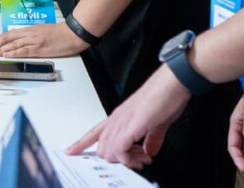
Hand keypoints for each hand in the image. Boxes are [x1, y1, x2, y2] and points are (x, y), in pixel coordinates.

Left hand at [0, 22, 84, 57]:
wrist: (72, 33)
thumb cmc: (59, 33)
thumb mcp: (41, 32)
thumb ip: (29, 36)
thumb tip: (19, 42)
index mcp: (28, 30)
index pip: (8, 35)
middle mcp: (28, 34)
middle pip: (7, 38)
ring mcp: (33, 41)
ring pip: (13, 45)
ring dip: (0, 50)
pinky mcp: (40, 48)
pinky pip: (24, 51)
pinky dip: (14, 53)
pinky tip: (6, 55)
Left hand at [66, 65, 190, 169]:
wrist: (172, 82)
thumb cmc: (165, 95)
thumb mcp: (156, 122)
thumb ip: (152, 138)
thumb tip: (149, 150)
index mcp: (120, 116)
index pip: (94, 132)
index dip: (81, 143)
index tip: (72, 151)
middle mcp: (118, 118)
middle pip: (101, 147)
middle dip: (118, 160)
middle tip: (137, 161)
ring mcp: (123, 121)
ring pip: (109, 150)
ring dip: (126, 161)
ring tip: (142, 160)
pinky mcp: (132, 125)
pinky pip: (120, 148)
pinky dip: (128, 159)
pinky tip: (139, 158)